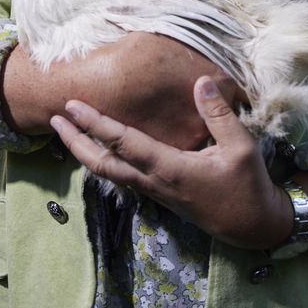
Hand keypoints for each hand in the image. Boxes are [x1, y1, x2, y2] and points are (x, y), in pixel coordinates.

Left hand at [50, 76, 292, 249]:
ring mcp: (154, 190)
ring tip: (68, 132)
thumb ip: (218, 114)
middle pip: (102, 164)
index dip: (95, 124)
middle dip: (75, 142)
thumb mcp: (241, 147)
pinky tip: (99, 149)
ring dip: (85, 152)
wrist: (252, 226)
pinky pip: (122, 176)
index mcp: (170, 169)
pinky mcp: (159, 194)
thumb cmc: (247, 186)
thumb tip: (200, 80)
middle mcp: (154, 181)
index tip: (72, 106)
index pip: (124, 143)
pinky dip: (103, 160)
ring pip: (109, 173)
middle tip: (54, 119)